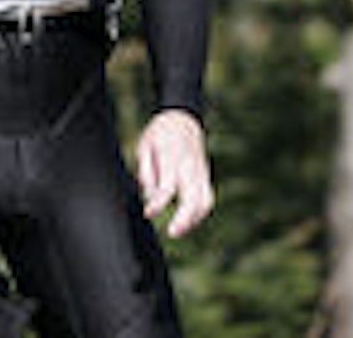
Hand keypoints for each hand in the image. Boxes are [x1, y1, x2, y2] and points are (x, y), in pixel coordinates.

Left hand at [137, 109, 214, 237]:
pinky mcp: (206, 177)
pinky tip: (188, 222)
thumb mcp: (144, 145)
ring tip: (178, 231)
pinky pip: (208, 199)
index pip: (167, 186)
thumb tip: (150, 196)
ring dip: (194, 220)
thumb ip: (146, 171)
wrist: (183, 119)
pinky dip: (200, 214)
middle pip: (192, 198)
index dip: (158, 203)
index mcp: (171, 157)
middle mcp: (189, 167)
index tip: (148, 213)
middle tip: (172, 232)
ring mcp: (201, 172)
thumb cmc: (160, 133)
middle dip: (184, 219)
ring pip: (204, 201)